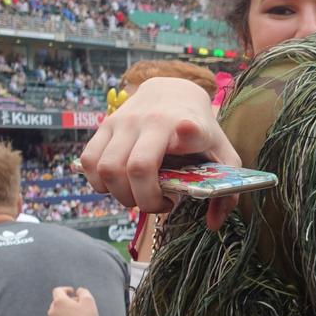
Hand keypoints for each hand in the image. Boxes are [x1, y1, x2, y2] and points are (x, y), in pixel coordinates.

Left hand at [46, 286, 106, 315]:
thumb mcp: (89, 300)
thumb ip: (82, 291)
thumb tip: (78, 291)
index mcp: (59, 302)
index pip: (58, 290)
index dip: (65, 289)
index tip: (72, 292)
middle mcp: (52, 311)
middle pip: (57, 303)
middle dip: (66, 303)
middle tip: (78, 307)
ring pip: (56, 315)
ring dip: (64, 314)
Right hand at [79, 77, 235, 221]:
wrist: (173, 91)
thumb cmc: (200, 131)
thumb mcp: (222, 154)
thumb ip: (226, 192)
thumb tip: (214, 224)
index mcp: (188, 126)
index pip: (189, 128)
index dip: (187, 132)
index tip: (186, 130)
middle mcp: (152, 121)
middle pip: (136, 169)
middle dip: (143, 200)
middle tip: (158, 204)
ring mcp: (124, 122)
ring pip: (107, 168)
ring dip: (119, 194)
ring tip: (137, 195)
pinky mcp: (105, 125)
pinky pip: (89, 160)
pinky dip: (98, 182)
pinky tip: (116, 185)